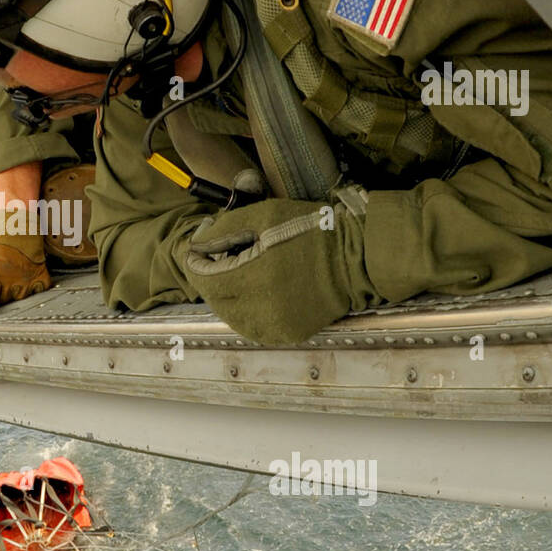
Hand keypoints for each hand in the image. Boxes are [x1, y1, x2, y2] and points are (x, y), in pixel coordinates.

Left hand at [0, 210, 51, 309]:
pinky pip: (38, 290)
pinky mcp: (39, 272)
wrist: (15, 217)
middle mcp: (8, 277)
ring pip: (20, 298)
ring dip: (15, 291)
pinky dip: (33, 287)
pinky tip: (26, 278)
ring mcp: (25, 276)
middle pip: (4, 301)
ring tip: (12, 276)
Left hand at [184, 195, 374, 343]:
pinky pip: (253, 327)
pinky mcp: (288, 333)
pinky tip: (260, 292)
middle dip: (213, 278)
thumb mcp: (264, 216)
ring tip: (244, 275)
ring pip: (231, 316)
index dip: (197, 263)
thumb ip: (224, 230)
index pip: (204, 279)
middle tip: (227, 258)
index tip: (200, 251)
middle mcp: (263, 307)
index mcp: (255, 275)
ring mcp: (276, 325)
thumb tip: (196, 244)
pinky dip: (248, 312)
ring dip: (228, 296)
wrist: (355, 257)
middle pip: (215, 299)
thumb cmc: (311, 230)